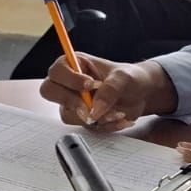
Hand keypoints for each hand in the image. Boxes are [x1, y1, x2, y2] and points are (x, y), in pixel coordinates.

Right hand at [42, 54, 176, 131]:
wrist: (141, 95)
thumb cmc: (130, 79)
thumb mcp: (124, 78)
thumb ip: (110, 90)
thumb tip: (95, 109)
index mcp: (75, 64)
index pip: (57, 71)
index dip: (70, 79)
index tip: (91, 85)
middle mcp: (69, 82)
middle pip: (49, 91)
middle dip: (72, 101)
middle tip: (91, 107)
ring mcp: (73, 101)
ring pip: (67, 114)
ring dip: (94, 117)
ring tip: (117, 112)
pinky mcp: (81, 117)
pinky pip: (84, 127)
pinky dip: (103, 126)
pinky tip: (118, 118)